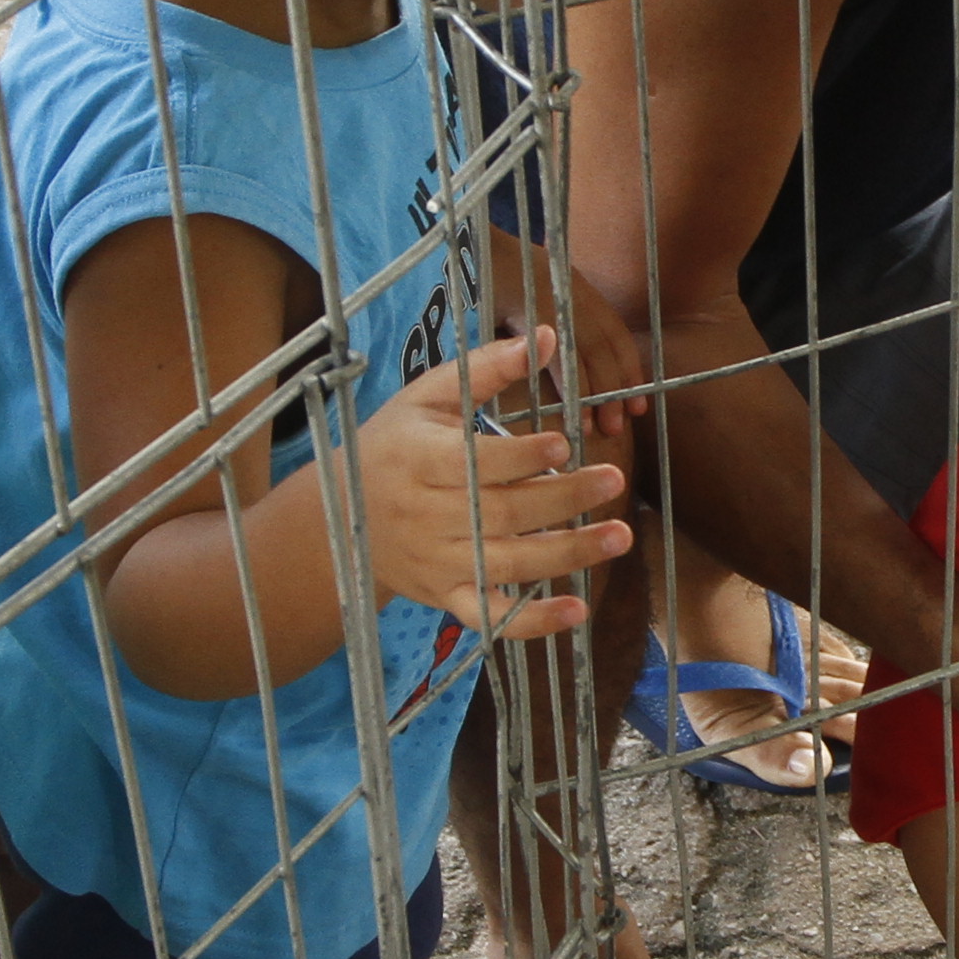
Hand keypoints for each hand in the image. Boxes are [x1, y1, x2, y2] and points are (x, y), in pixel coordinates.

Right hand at [366, 331, 631, 638]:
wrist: (339, 517)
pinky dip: (533, 622)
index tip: (564, 441)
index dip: (520, 455)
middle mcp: (426, 516)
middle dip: (562, 498)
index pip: (475, 461)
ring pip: (507, 564)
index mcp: (419, 459)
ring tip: (619, 536)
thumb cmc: (395, 444)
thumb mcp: (427, 398)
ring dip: (567, 555)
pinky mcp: (446, 597)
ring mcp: (438, 562)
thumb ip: (486, 369)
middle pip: (502, 513)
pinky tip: (577, 612)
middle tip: (614, 479)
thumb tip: (549, 337)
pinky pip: (491, 617)